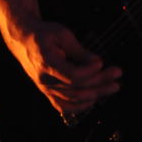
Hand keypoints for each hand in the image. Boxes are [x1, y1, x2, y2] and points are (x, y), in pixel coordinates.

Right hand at [7, 19, 121, 116]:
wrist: (23, 40)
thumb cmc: (44, 34)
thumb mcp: (62, 34)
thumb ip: (79, 51)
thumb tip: (97, 63)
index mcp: (47, 63)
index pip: (72, 75)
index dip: (89, 71)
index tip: (102, 62)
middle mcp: (45, 80)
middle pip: (76, 88)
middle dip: (100, 82)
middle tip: (117, 74)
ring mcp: (45, 89)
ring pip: (73, 99)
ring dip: (96, 94)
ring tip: (113, 86)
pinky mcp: (47, 92)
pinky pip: (64, 106)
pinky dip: (80, 106)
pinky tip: (94, 99)